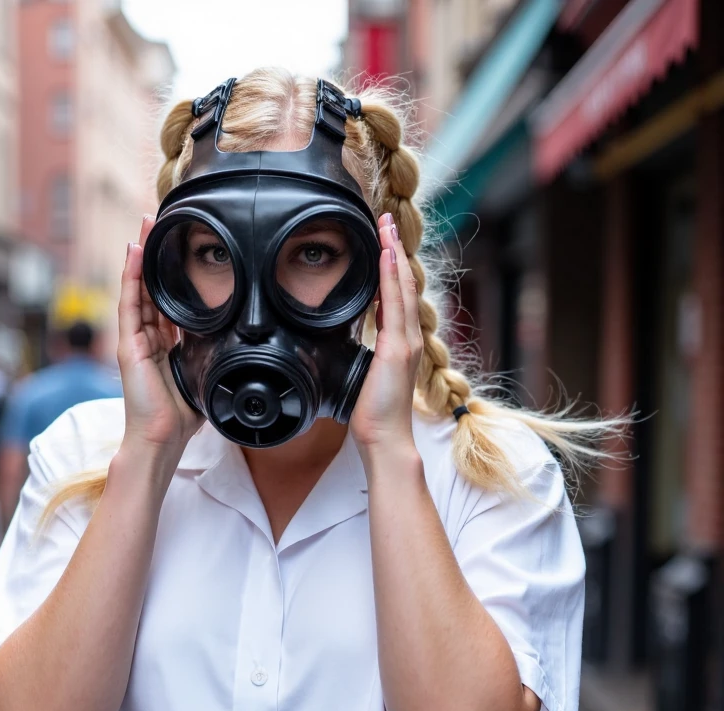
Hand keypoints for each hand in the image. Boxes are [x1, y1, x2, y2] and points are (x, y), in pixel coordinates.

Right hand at [116, 215, 202, 453]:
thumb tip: (235, 342)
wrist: (162, 438)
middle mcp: (147, 338)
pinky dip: (130, 276)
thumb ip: (209, 355)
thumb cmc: (182, 416)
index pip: (166, 301)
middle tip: (158, 221)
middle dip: (154, 254)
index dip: (171, 274)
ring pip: (137, 289)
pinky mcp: (127, 345)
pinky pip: (129, 304)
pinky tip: (134, 252)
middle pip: (149, 288)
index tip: (178, 246)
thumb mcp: (203, 375)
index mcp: (165, 345)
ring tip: (144, 225)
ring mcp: (134, 340)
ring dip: (141, 256)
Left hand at [349, 213, 422, 454]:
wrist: (385, 438)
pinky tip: (387, 256)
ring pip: (402, 288)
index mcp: (401, 344)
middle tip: (386, 220)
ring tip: (386, 227)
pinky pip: (395, 304)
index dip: (393, 268)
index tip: (385, 243)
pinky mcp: (399, 350)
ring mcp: (407, 342)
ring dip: (394, 255)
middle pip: (404, 284)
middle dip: (395, 250)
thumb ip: (367, 354)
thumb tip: (354, 341)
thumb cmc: (374, 413)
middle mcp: (409, 338)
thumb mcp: (367, 375)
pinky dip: (392, 277)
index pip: (397, 297)